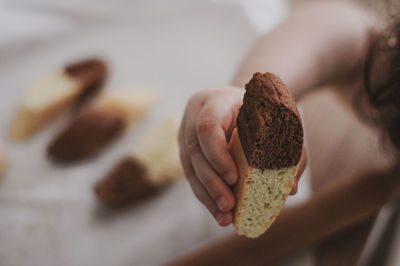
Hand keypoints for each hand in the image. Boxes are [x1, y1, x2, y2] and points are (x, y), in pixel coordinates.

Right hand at [179, 87, 305, 225]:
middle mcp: (195, 116)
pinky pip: (192, 175)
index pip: (207, 126)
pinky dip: (206, 196)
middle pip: (195, 152)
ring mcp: (186, 133)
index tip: (234, 178)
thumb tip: (291, 189)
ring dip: (207, 195)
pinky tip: (219, 213)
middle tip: (229, 206)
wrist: (239, 100)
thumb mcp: (277, 119)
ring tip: (225, 218)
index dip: (217, 154)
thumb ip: (288, 149)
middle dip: (212, 183)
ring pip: (190, 167)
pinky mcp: (187, 150)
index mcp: (215, 101)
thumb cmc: (261, 109)